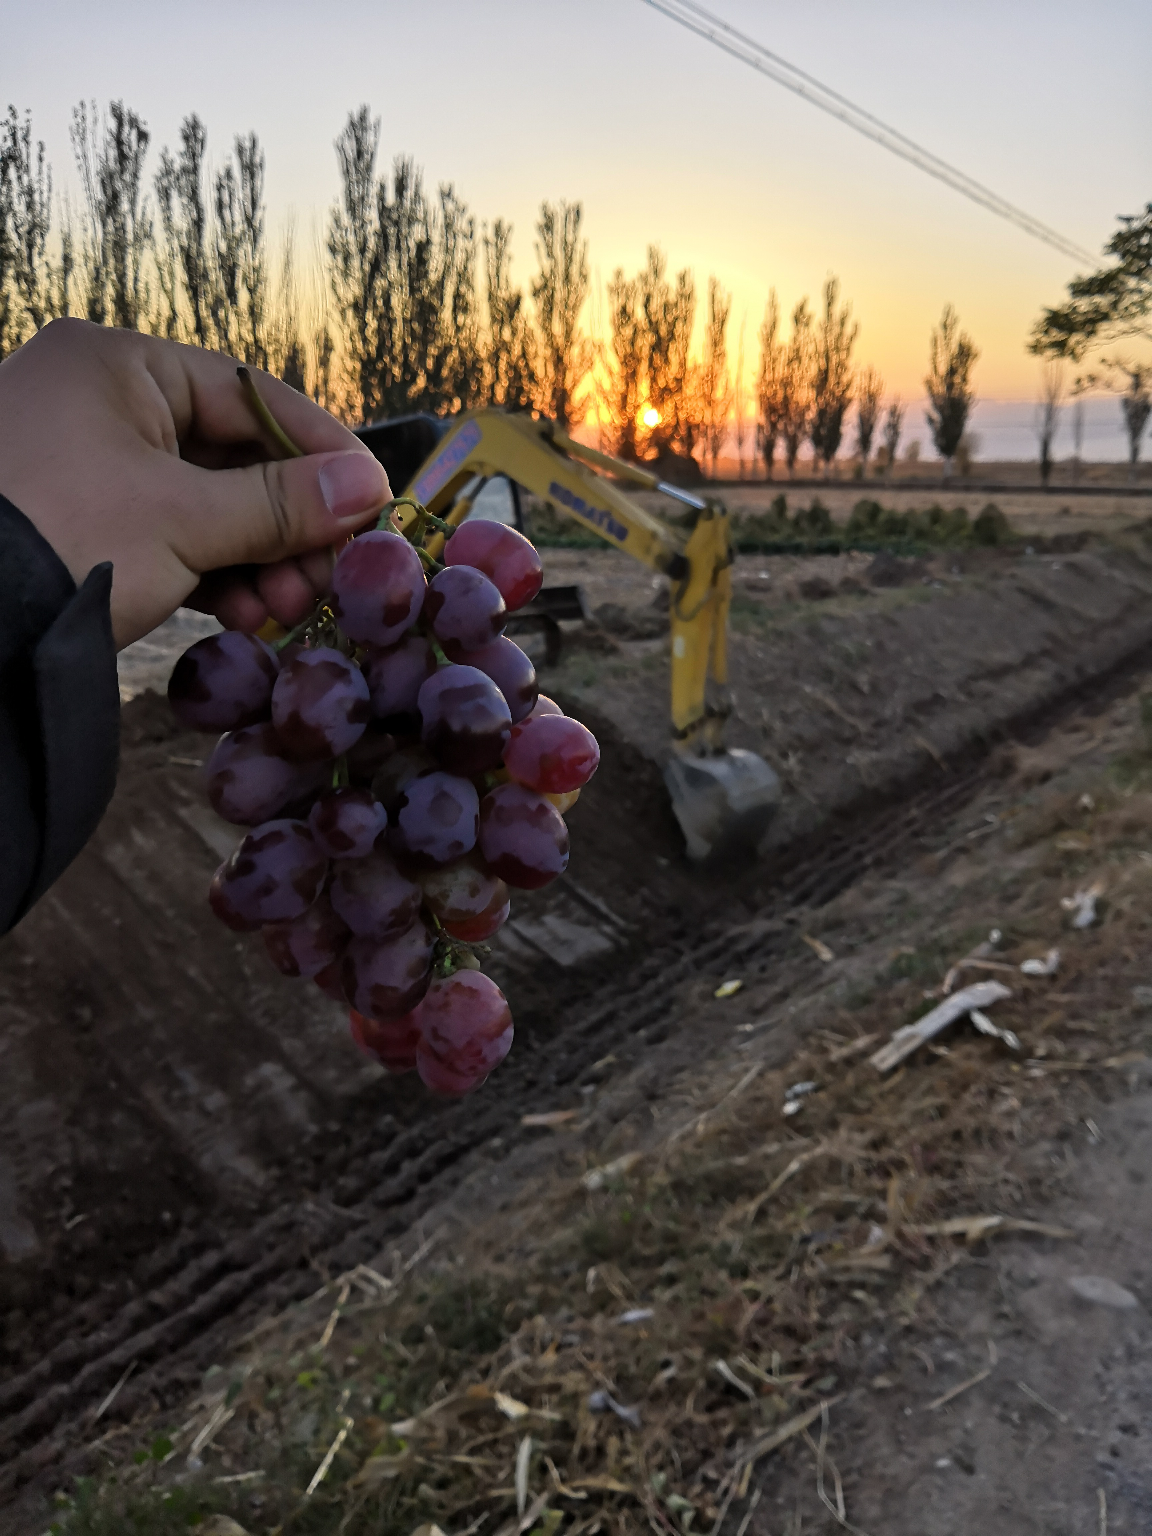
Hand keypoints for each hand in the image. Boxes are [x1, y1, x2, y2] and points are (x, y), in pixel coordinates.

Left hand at [0, 319, 389, 647]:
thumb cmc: (63, 541)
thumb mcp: (184, 520)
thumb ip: (280, 503)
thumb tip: (368, 488)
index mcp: (117, 365)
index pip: (249, 394)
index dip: (320, 449)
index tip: (371, 498)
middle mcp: (101, 403)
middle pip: (231, 456)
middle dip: (287, 525)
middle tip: (331, 576)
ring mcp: (87, 467)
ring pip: (203, 505)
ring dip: (257, 559)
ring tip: (288, 607)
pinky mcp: (80, 526)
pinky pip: (167, 539)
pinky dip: (212, 576)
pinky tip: (244, 615)